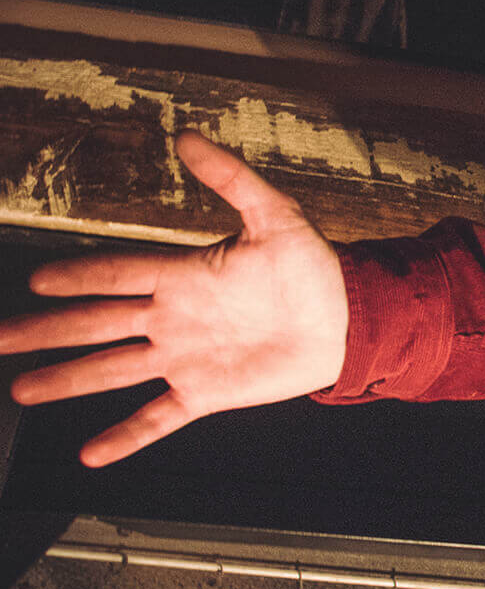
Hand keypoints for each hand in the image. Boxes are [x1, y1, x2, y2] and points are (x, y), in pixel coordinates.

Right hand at [2, 131, 348, 466]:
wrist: (346, 319)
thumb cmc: (312, 267)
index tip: (37, 278)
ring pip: (113, 370)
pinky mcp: (206, 393)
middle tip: (0, 336)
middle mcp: (172, 318)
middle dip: (46, 330)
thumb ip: (232, 178)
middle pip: (96, 324)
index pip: (117, 274)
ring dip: (68, 380)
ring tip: (24, 389)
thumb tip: (188, 136)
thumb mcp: (276, 215)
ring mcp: (185, 358)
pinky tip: (93, 452)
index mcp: (183, 275)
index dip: (79, 276)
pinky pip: (159, 416)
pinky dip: (128, 435)